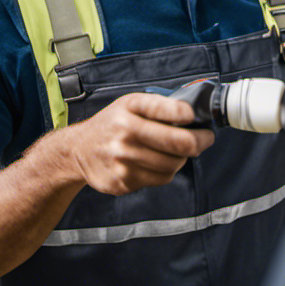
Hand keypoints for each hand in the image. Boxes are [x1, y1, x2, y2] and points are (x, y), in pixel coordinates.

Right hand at [66, 93, 214, 195]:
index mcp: (130, 107)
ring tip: (178, 152)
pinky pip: (160, 179)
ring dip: (182, 159)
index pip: (170, 110)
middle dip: (200, 141)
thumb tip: (194, 113)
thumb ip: (159, 106)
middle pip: (179, 143)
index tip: (196, 118)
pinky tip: (157, 163)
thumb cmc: (112, 124)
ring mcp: (123, 159)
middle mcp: (125, 132)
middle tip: (206, 139)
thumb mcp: (130, 104)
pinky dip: (165, 172)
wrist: (79, 150)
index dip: (189, 115)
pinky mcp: (123, 181)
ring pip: (173, 164)